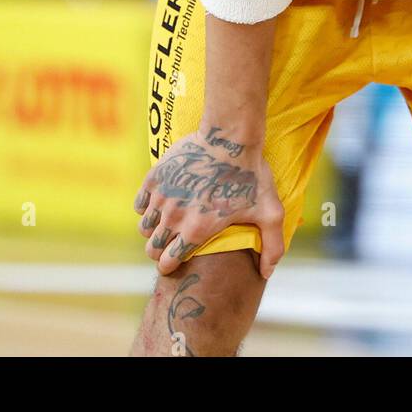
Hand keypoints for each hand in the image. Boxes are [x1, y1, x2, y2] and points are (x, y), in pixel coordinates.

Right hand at [134, 125, 284, 278]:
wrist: (230, 137)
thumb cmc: (251, 175)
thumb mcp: (269, 212)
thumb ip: (272, 246)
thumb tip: (267, 274)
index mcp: (196, 232)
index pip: (167, 264)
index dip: (170, 266)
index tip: (175, 261)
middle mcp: (173, 218)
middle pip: (151, 249)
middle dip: (159, 252)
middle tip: (171, 244)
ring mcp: (161, 198)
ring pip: (144, 227)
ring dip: (153, 229)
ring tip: (167, 223)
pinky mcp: (154, 178)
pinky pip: (139, 204)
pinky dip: (146, 207)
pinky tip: (161, 203)